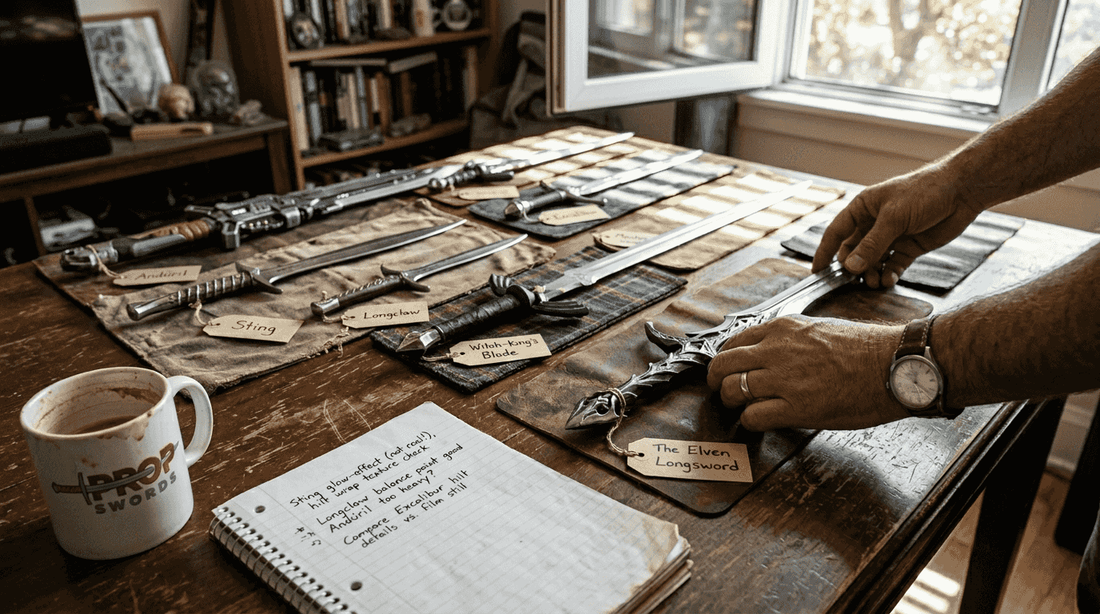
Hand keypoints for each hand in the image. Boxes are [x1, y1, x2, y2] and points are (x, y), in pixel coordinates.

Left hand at [705, 315, 910, 430]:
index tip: (728, 370)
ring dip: (733, 402)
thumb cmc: (867, 349)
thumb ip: (790, 339)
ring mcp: (784, 379)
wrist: (895, 364)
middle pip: (722, 365)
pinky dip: (751, 422)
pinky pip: (753, 416)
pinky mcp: (796, 407)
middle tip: (722, 391)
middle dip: (717, 381)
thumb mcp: (819, 329)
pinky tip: (762, 422)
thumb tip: (771, 352)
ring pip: (732, 390)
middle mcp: (776, 350)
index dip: (726, 360)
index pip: (733, 342)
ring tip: (743, 408)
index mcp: (782, 329)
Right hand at [811, 163, 982, 286]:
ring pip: (872, 262)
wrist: (962, 191)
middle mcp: (874, 223)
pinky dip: (889, 275)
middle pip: (853, 251)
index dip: (825, 253)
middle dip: (852, 267)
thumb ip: (871, 244)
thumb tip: (849, 266)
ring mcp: (891, 237)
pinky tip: (888, 281)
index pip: (836, 233)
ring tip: (874, 283)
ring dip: (870, 274)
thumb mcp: (893, 218)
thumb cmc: (924, 192)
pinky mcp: (909, 247)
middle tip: (851, 282)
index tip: (817, 272)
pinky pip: (892, 266)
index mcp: (863, 208)